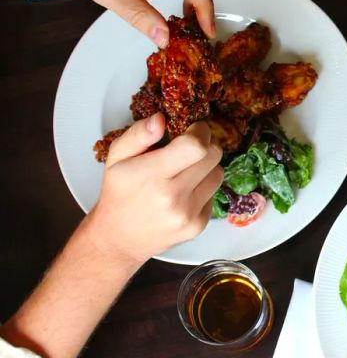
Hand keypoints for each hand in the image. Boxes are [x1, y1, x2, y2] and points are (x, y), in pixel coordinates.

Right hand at [85, 113, 222, 266]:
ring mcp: (187, 214)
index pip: (195, 146)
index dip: (201, 132)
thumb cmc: (119, 194)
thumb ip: (138, 134)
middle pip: (213, 156)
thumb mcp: (116, 157)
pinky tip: (184, 192)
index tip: (194, 130)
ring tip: (185, 171)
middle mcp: (172, 197)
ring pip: (218, 174)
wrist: (119, 238)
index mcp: (151, 175)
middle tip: (191, 148)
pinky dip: (203, 189)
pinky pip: (214, 195)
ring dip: (206, 168)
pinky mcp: (198, 226)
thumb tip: (161, 119)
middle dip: (206, 146)